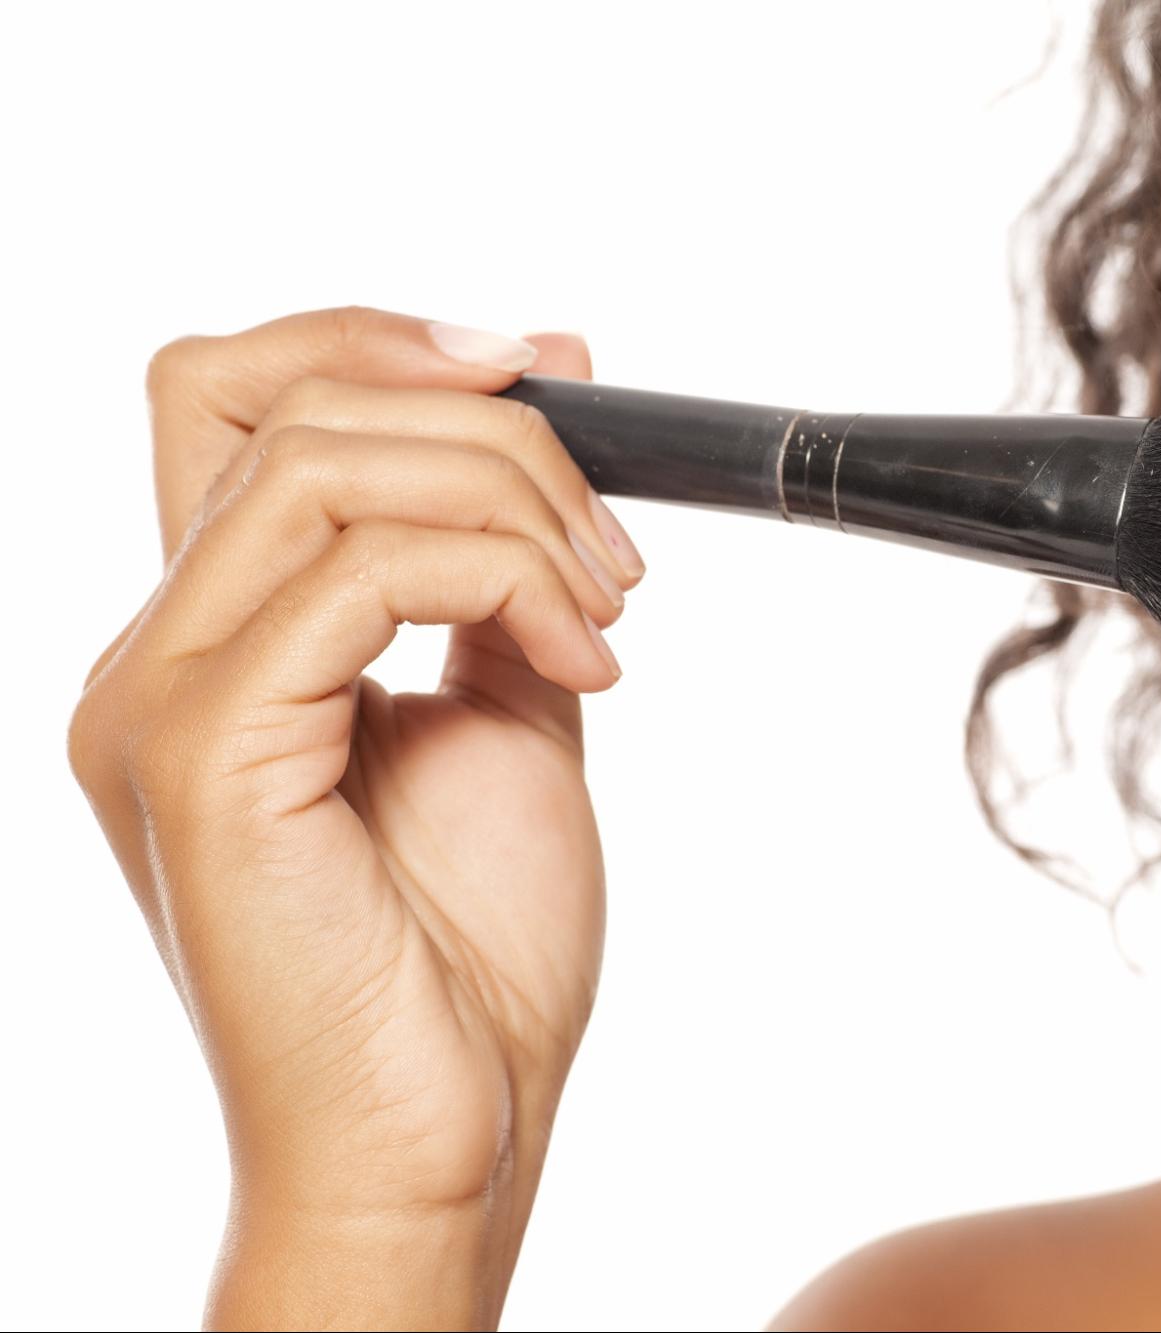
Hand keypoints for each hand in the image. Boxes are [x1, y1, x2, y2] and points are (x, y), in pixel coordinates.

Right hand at [67, 306, 644, 1327]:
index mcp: (215, 647)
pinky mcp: (205, 758)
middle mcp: (153, 659)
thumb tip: (540, 464)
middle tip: (611, 540)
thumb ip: (490, 595)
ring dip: (515, 502)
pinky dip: (502, 579)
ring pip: (323, 462)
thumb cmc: (465, 965)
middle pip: (282, 400)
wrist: (450, 1138)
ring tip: (610, 608)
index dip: (389, 344)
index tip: (553, 372)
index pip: (240, 400)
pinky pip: (358, 572)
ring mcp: (160, 704)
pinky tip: (587, 663)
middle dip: (489, 426)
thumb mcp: (502, 728)